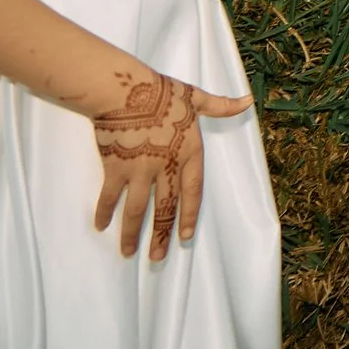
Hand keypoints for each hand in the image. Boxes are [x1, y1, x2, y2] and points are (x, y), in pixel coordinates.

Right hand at [91, 69, 251, 259]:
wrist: (125, 90)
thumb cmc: (162, 92)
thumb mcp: (196, 98)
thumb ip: (221, 106)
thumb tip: (247, 101)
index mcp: (189, 153)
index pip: (193, 191)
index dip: (188, 215)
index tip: (184, 237)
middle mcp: (166, 166)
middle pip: (164, 208)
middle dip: (161, 235)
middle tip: (158, 258)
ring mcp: (140, 170)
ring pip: (136, 210)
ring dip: (132, 234)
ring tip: (128, 253)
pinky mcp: (115, 168)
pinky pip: (110, 196)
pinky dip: (104, 212)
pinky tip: (101, 225)